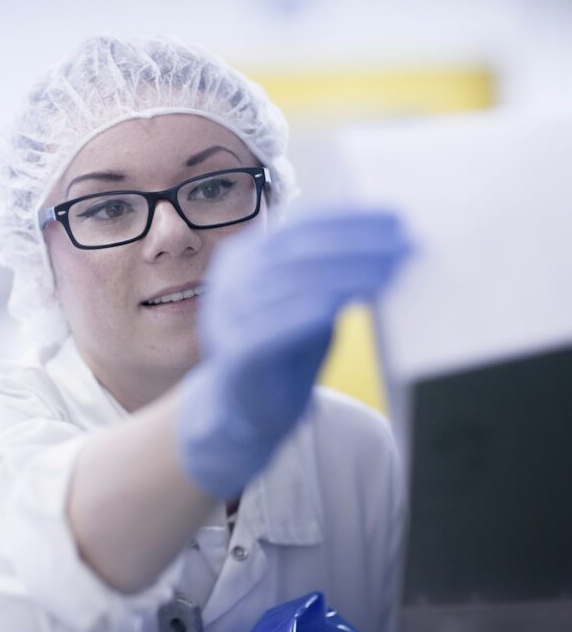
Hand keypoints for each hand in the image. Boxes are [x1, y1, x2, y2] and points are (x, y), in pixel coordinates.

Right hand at [176, 209, 410, 499]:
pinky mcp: (236, 355)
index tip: (396, 219)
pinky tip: (344, 305)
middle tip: (405, 244)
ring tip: (391, 272)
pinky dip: (309, 312)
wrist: (248, 412)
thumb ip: (331, 272)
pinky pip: (273, 327)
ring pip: (289, 284)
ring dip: (345, 274)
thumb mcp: (310, 301)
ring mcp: (227, 317)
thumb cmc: (286, 351)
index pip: (299, 226)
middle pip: (297, 250)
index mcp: (246, 258)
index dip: (349, 220)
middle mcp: (230, 281)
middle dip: (356, 244)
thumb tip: (388, 240)